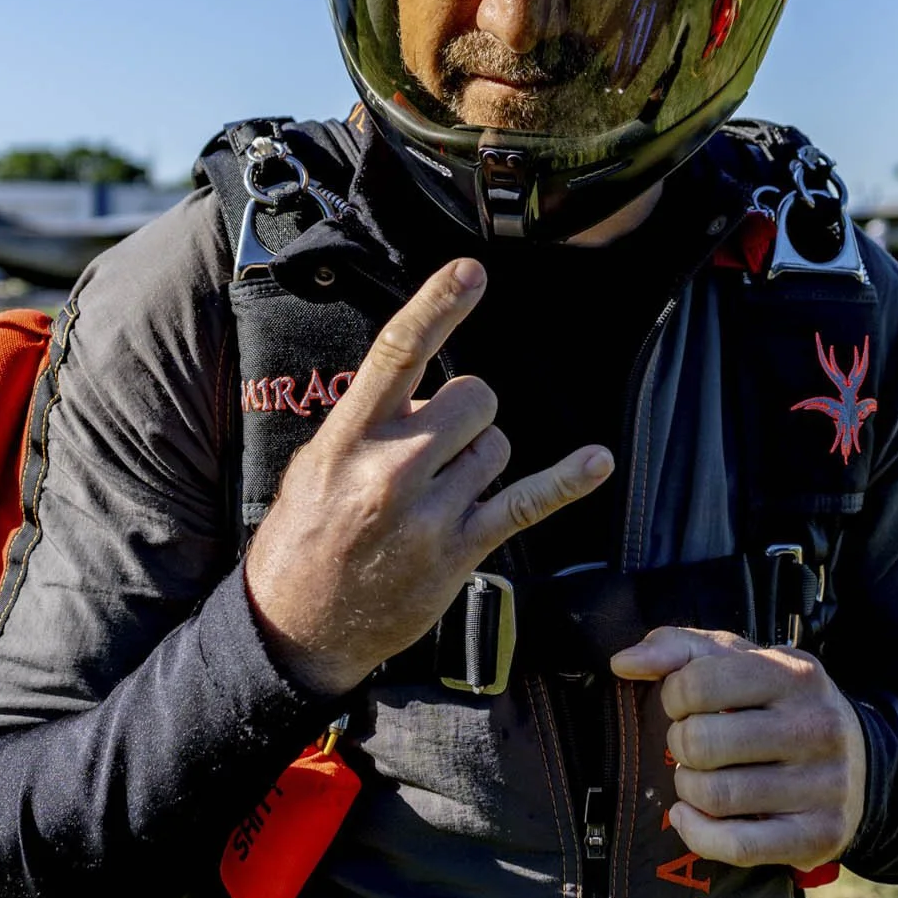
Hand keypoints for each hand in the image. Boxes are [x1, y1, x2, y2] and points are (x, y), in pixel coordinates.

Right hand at [244, 259, 614, 696]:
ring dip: (478, 460)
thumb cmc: (307, 535)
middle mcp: (391, 470)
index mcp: (348, 439)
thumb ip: (373, 421)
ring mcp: (431, 514)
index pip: (397, 354)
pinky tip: (598, 461)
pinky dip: (568, 480)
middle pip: (475, 397)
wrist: (299, 626)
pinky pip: (527, 502)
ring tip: (436, 494)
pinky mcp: (461, 551)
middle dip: (465, 413)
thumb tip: (432, 392)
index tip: (471, 271)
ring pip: (497, 446)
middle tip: (433, 447)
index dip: (437, 306)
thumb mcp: (317, 464)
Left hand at [610, 627, 866, 871]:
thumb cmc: (781, 706)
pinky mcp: (817, 835)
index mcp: (795, 674)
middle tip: (694, 745)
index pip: (698, 683)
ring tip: (700, 778)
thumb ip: (679, 649)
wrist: (860, 766)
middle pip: (702, 743)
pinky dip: (698, 834)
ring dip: (689, 788)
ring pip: (715, 796)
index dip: (675, 697)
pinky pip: (737, 847)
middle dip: (681, 745)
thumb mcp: (741, 661)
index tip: (686, 705)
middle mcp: (815, 727)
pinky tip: (691, 816)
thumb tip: (622, 662)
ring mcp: (822, 785)